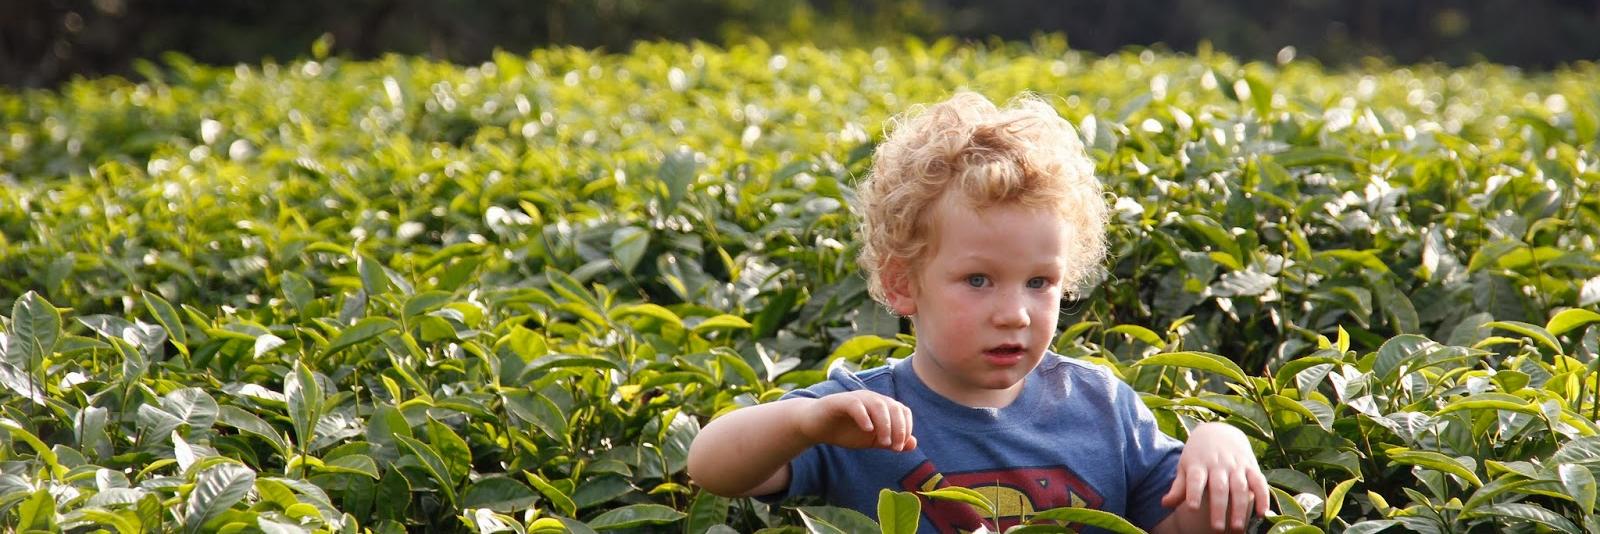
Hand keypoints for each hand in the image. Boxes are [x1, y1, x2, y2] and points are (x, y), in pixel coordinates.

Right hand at [797, 391, 917, 451]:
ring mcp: (856, 398)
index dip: (906, 428)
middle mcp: (871, 398)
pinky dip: (864, 416)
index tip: (900, 446)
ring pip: (878, 405)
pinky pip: (856, 405)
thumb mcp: (871, 440)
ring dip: (885, 424)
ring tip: (883, 442)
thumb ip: (891, 441)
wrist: (816, 426)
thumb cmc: (845, 431)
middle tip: (894, 447)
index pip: (903, 411)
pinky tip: (867, 430)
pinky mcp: (840, 401)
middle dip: (898, 428)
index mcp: (881, 406)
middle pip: (894, 406)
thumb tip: (914, 444)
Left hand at [1161, 422, 1268, 532]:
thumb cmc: (1198, 455)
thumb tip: (1164, 504)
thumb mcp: (1186, 466)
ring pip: (1239, 487)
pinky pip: (1259, 482)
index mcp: (1198, 465)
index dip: (1193, 493)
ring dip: (1240, 508)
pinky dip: (1263, 497)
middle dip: (1218, 508)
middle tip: (1216, 528)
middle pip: (1219, 488)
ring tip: (1237, 527)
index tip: (1192, 508)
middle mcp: (1218, 465)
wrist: (1219, 430)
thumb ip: (1179, 487)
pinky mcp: (1251, 466)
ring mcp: (1236, 466)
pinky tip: (1263, 513)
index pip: (1195, 479)